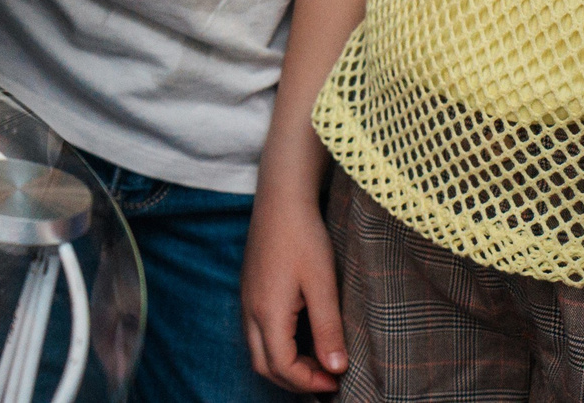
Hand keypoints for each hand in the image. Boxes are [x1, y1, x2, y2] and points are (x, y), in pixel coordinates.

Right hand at [243, 187, 347, 391]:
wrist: (280, 199)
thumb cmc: (303, 238)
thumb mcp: (322, 284)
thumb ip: (328, 329)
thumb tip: (335, 369)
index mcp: (267, 311)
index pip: (282, 366)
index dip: (309, 382)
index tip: (337, 380)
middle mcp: (250, 309)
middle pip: (263, 365)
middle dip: (294, 381)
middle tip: (326, 380)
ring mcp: (246, 298)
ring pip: (257, 350)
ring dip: (284, 366)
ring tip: (316, 363)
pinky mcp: (250, 289)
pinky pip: (256, 333)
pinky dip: (277, 348)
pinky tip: (301, 339)